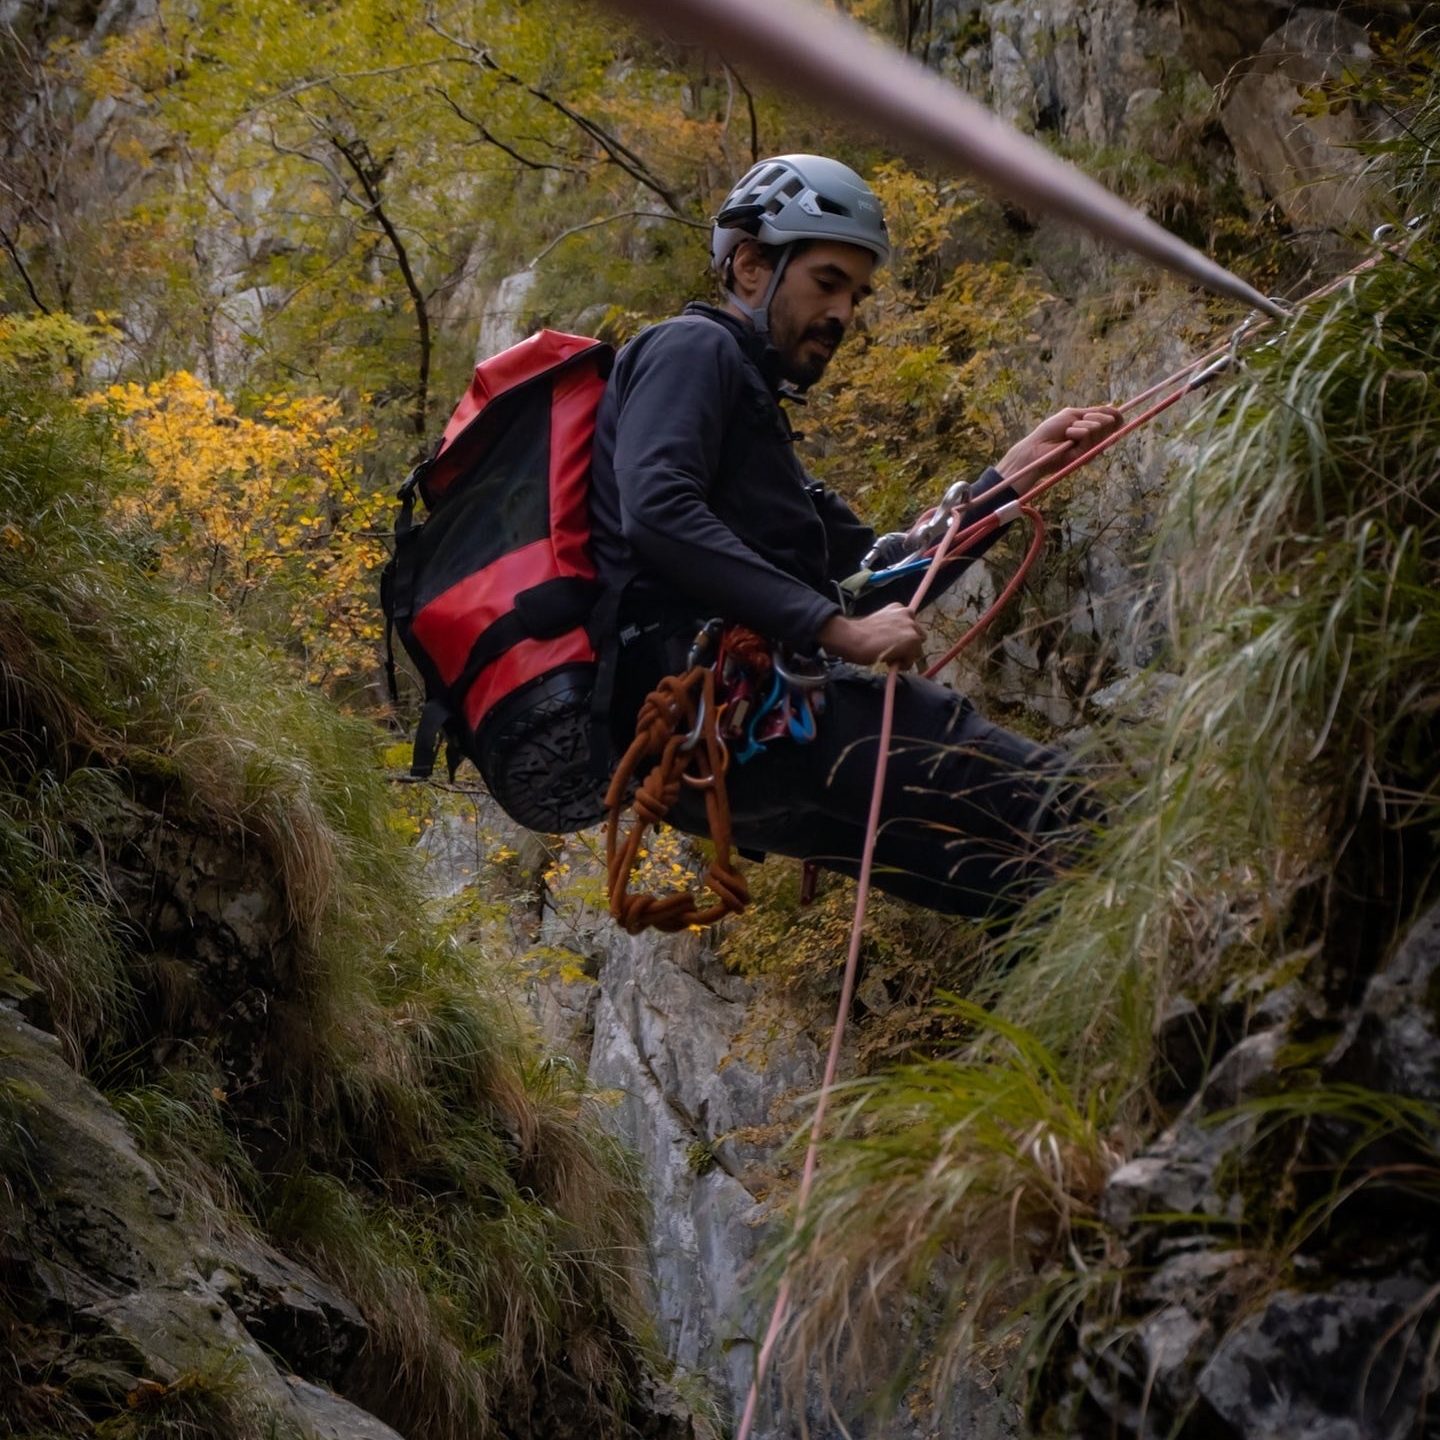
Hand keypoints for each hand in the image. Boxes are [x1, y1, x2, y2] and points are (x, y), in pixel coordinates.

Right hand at [818, 604, 925, 668]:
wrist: (853, 637)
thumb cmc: (859, 634)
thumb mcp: (879, 623)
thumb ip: (892, 628)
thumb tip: (897, 643)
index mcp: (898, 607)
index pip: (911, 625)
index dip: (902, 637)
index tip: (892, 643)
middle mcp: (907, 614)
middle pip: (918, 636)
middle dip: (908, 646)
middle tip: (892, 652)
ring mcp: (912, 626)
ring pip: (917, 649)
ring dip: (906, 655)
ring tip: (889, 656)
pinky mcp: (913, 640)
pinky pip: (912, 659)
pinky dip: (902, 664)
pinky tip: (889, 660)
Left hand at [996, 405, 1123, 494]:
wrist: (1037, 447)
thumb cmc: (1051, 431)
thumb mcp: (1073, 415)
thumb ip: (1093, 412)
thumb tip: (1112, 407)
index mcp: (1094, 431)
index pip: (1115, 421)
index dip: (1115, 414)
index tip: (1109, 410)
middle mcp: (1096, 441)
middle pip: (1110, 422)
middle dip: (1094, 416)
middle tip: (1077, 422)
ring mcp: (1092, 449)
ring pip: (1098, 426)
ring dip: (1079, 424)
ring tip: (1067, 433)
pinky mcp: (1086, 455)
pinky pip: (1087, 433)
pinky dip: (1075, 431)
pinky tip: (1067, 438)